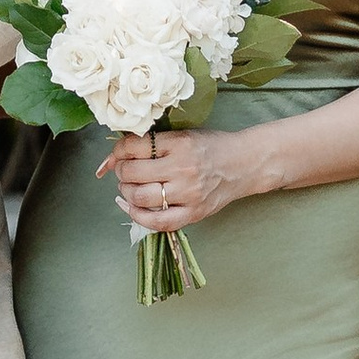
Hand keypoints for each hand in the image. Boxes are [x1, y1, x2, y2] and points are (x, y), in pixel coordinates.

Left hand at [101, 130, 253, 235]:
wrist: (245, 164)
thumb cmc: (211, 147)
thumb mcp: (183, 135)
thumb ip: (152, 143)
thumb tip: (113, 157)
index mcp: (180, 143)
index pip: (134, 146)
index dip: (118, 151)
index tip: (118, 154)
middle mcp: (183, 169)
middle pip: (133, 173)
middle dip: (121, 172)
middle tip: (124, 171)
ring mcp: (189, 194)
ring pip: (140, 197)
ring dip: (126, 192)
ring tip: (129, 187)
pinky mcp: (194, 213)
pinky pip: (158, 222)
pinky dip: (138, 217)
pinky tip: (132, 208)